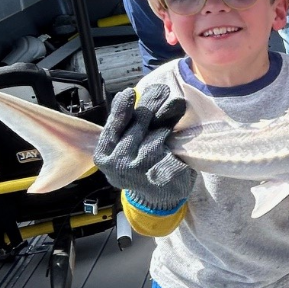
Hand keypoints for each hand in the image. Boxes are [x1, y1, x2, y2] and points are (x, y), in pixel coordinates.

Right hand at [93, 88, 192, 202]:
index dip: (121, 108)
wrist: (156, 198)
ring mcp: (140, 172)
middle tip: (163, 90)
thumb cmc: (139, 164)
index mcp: (104, 156)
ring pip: (156, 136)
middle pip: (137, 126)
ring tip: (177, 105)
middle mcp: (118, 164)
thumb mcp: (125, 145)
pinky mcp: (162, 177)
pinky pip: (173, 150)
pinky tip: (184, 133)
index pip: (112, 127)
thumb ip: (127, 124)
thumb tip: (132, 94)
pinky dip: (180, 139)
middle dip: (151, 104)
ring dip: (168, 118)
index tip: (130, 92)